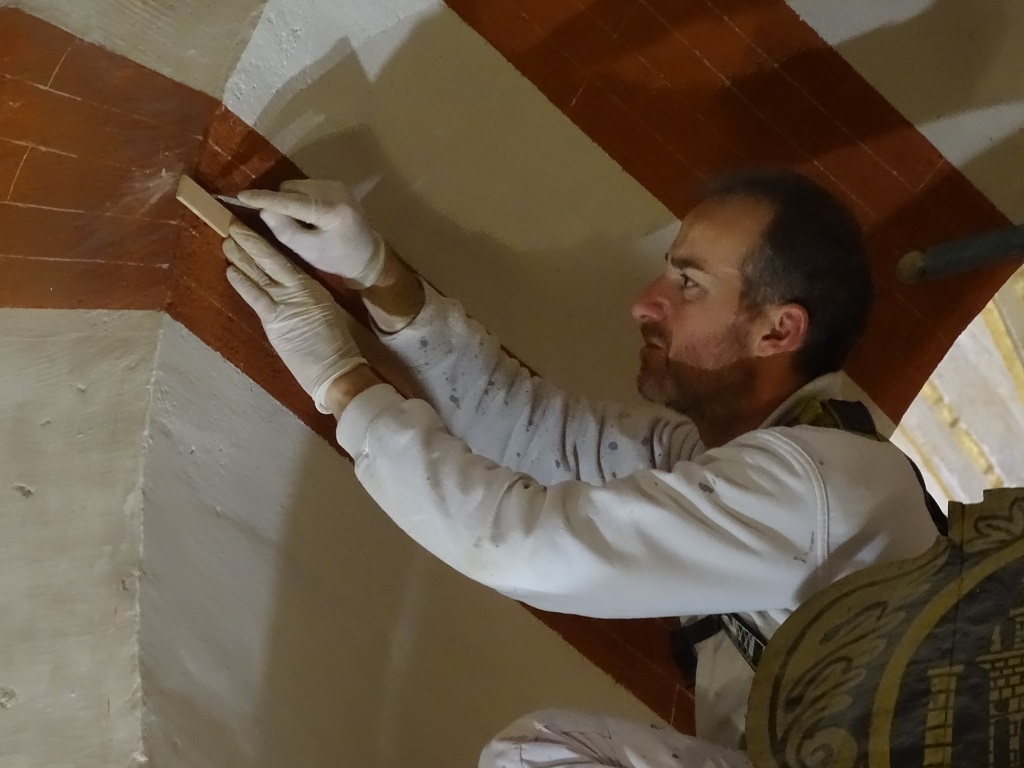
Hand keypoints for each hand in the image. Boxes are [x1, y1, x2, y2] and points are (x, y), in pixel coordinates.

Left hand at [224, 222, 368, 412]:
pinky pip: (254, 295)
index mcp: (312, 286)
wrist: (336, 368)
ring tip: (226, 241)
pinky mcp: (274, 318)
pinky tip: (230, 270)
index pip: (284, 260)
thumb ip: (306, 299)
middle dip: (250, 241)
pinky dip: (241, 282)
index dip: (266, 244)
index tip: (252, 230)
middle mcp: (299, 288)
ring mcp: (285, 301)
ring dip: (241, 256)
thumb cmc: (335, 346)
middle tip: (232, 225)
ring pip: (259, 273)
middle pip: (270, 259)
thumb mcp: (325, 312)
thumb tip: (288, 290)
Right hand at [237, 179, 386, 288]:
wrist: (368, 255)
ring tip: (299, 223)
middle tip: (280, 224)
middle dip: (279, 202)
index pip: (291, 201)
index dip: (265, 199)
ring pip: (297, 185)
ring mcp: (338, 185)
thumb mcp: (309, 251)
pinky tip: (308, 216)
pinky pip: (306, 186)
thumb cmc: (338, 258)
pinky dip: (300, 198)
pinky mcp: (337, 184)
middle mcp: (336, 191)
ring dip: (290, 200)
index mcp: (332, 211)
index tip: (242, 196)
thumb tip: (264, 210)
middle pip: (291, 188)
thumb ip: (286, 231)